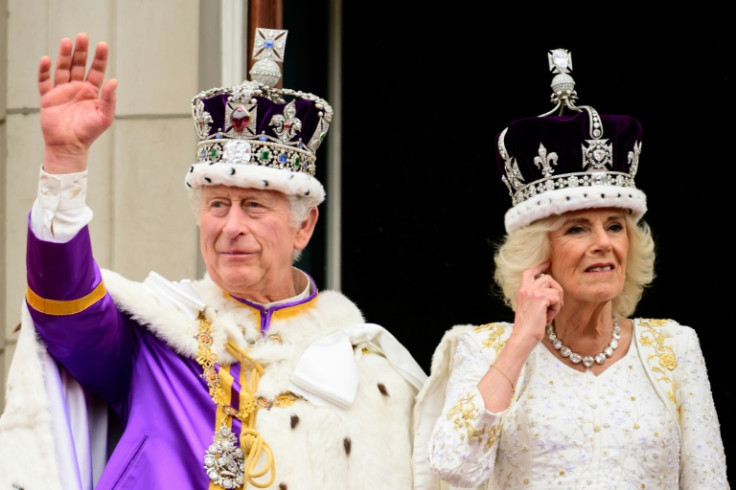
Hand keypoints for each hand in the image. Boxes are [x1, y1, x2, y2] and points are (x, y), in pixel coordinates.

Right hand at [38, 32, 116, 172]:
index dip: (99, 58)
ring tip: (67, 41)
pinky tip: (47, 60)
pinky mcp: (48, 98)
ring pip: (62, 69)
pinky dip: (44, 71)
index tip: (102, 45)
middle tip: (83, 36)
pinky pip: (44, 81)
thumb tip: (114, 81)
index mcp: (92, 92)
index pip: (96, 70)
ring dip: (64, 55)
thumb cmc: (89, 133)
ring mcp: (62, 91)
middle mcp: (77, 88)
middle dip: (81, 51)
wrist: (70, 146)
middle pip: (78, 65)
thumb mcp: (104, 116)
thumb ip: (109, 98)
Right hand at [511, 262, 563, 344]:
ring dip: (557, 302)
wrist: (523, 337)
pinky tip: (548, 318)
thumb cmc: (528, 328)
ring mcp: (532, 292)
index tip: (547, 263)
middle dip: (556, 290)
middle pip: (547, 278)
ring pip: (555, 288)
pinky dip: (556, 309)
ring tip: (549, 314)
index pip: (529, 272)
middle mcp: (526, 289)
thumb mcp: (530, 309)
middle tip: (555, 306)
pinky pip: (557, 298)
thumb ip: (536, 298)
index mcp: (522, 291)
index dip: (539, 267)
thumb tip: (552, 292)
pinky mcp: (540, 298)